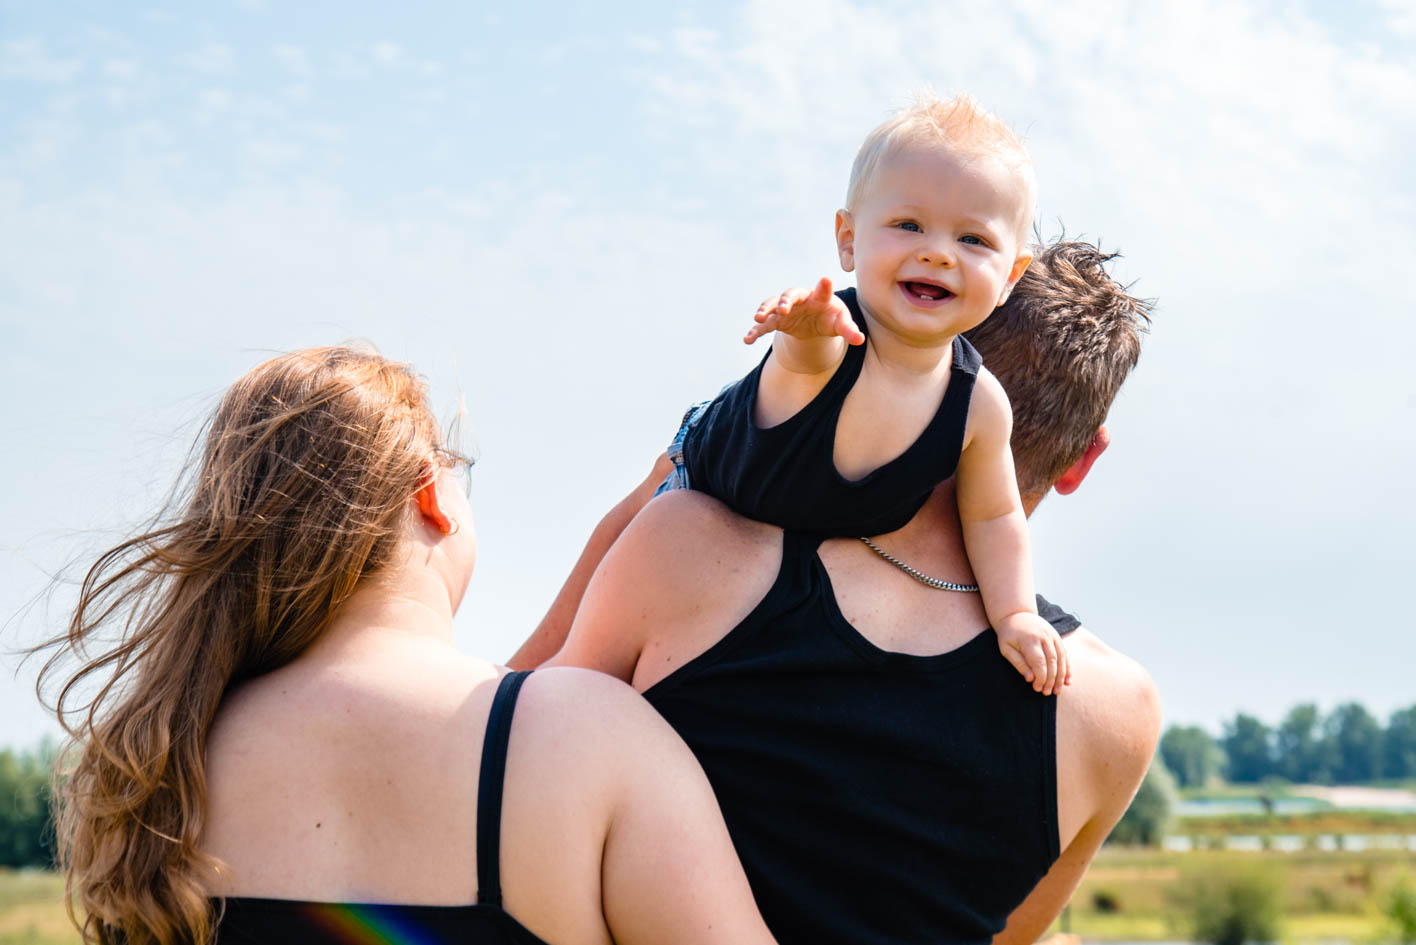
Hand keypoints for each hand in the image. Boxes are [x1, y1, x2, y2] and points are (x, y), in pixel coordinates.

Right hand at [745, 276, 864, 345]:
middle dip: (786, 301)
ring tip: (758, 318)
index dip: (824, 286)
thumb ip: (849, 330)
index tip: (826, 280)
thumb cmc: (831, 318)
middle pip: (791, 294)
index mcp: (820, 297)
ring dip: (765, 310)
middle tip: (783, 309)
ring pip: (773, 305)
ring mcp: (786, 309)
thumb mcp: (841, 324)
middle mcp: (800, 299)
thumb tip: (860, 340)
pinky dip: (756, 330)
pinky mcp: (777, 320)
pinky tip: (748, 339)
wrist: (817, 322)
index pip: (823, 291)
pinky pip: (764, 324)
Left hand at [996, 612, 1070, 695]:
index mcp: (1030, 640)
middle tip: (1048, 693)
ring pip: (1061, 659)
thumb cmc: (1009, 634)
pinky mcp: (1057, 637)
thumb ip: (1018, 663)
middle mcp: (1044, 637)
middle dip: (1051, 680)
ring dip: (1061, 676)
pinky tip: (1067, 680)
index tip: (1037, 689)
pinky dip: (1067, 668)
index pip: (1039, 662)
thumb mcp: (1006, 648)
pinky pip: (1065, 654)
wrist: (1016, 614)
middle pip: (1052, 662)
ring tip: (1057, 690)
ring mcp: (1052, 636)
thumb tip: (1030, 679)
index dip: (1041, 677)